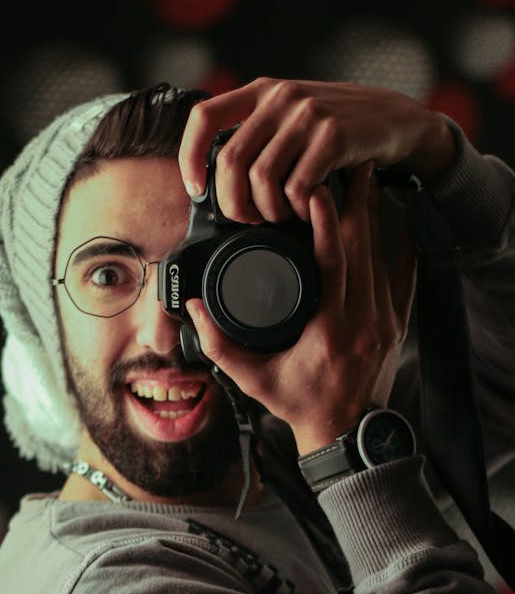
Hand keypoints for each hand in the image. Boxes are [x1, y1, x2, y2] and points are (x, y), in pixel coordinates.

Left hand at [179, 77, 455, 221]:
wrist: (394, 120)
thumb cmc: (334, 133)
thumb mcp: (289, 123)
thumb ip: (256, 139)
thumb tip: (213, 185)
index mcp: (261, 92)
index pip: (205, 118)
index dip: (191, 158)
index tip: (197, 190)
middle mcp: (280, 97)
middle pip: (230, 160)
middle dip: (233, 203)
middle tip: (250, 220)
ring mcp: (308, 114)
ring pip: (261, 178)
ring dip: (268, 211)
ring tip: (283, 216)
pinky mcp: (334, 136)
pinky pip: (298, 187)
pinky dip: (299, 210)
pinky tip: (308, 211)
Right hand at [186, 163, 416, 453]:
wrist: (346, 434)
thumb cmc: (300, 406)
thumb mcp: (253, 379)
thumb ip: (219, 345)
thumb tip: (192, 307)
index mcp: (331, 330)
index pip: (334, 260)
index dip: (327, 218)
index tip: (315, 186)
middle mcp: (365, 319)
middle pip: (364, 244)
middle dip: (355, 199)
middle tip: (345, 159)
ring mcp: (385, 319)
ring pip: (383, 253)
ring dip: (373, 211)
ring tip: (362, 174)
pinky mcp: (395, 321)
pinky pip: (401, 271)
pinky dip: (395, 238)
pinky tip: (393, 209)